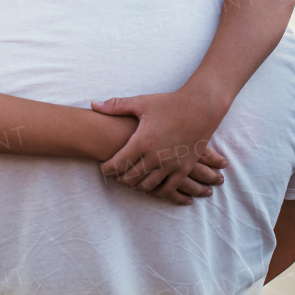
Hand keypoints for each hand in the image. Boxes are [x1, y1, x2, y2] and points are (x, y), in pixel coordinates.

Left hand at [92, 89, 227, 204]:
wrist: (201, 106)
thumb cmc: (169, 103)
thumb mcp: (142, 102)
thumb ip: (116, 106)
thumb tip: (93, 104)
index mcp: (142, 141)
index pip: (117, 163)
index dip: (107, 169)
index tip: (103, 168)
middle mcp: (156, 156)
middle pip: (130, 177)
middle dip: (119, 178)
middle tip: (115, 174)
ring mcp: (171, 164)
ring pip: (147, 185)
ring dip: (136, 186)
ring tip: (130, 180)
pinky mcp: (184, 168)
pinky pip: (168, 188)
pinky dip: (156, 191)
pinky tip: (149, 188)